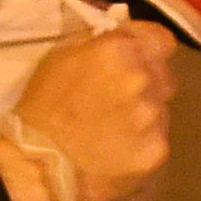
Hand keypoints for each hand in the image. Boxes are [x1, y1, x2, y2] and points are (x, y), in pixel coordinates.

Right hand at [0, 18, 173, 200]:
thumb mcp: (64, 54)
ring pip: (162, 108)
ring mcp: (154, 117)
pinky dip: (144, 143)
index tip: (137, 61)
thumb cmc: (43, 105)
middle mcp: (144, 79)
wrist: (36, 163)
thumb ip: (104, 40)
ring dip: (145, 114)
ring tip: (115, 129)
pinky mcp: (157, 151)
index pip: (162, 41)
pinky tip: (119, 149)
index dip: (149, 50)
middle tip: (120, 100)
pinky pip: (159, 139)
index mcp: (121, 51)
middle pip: (164, 75)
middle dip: (147, 83)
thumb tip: (127, 37)